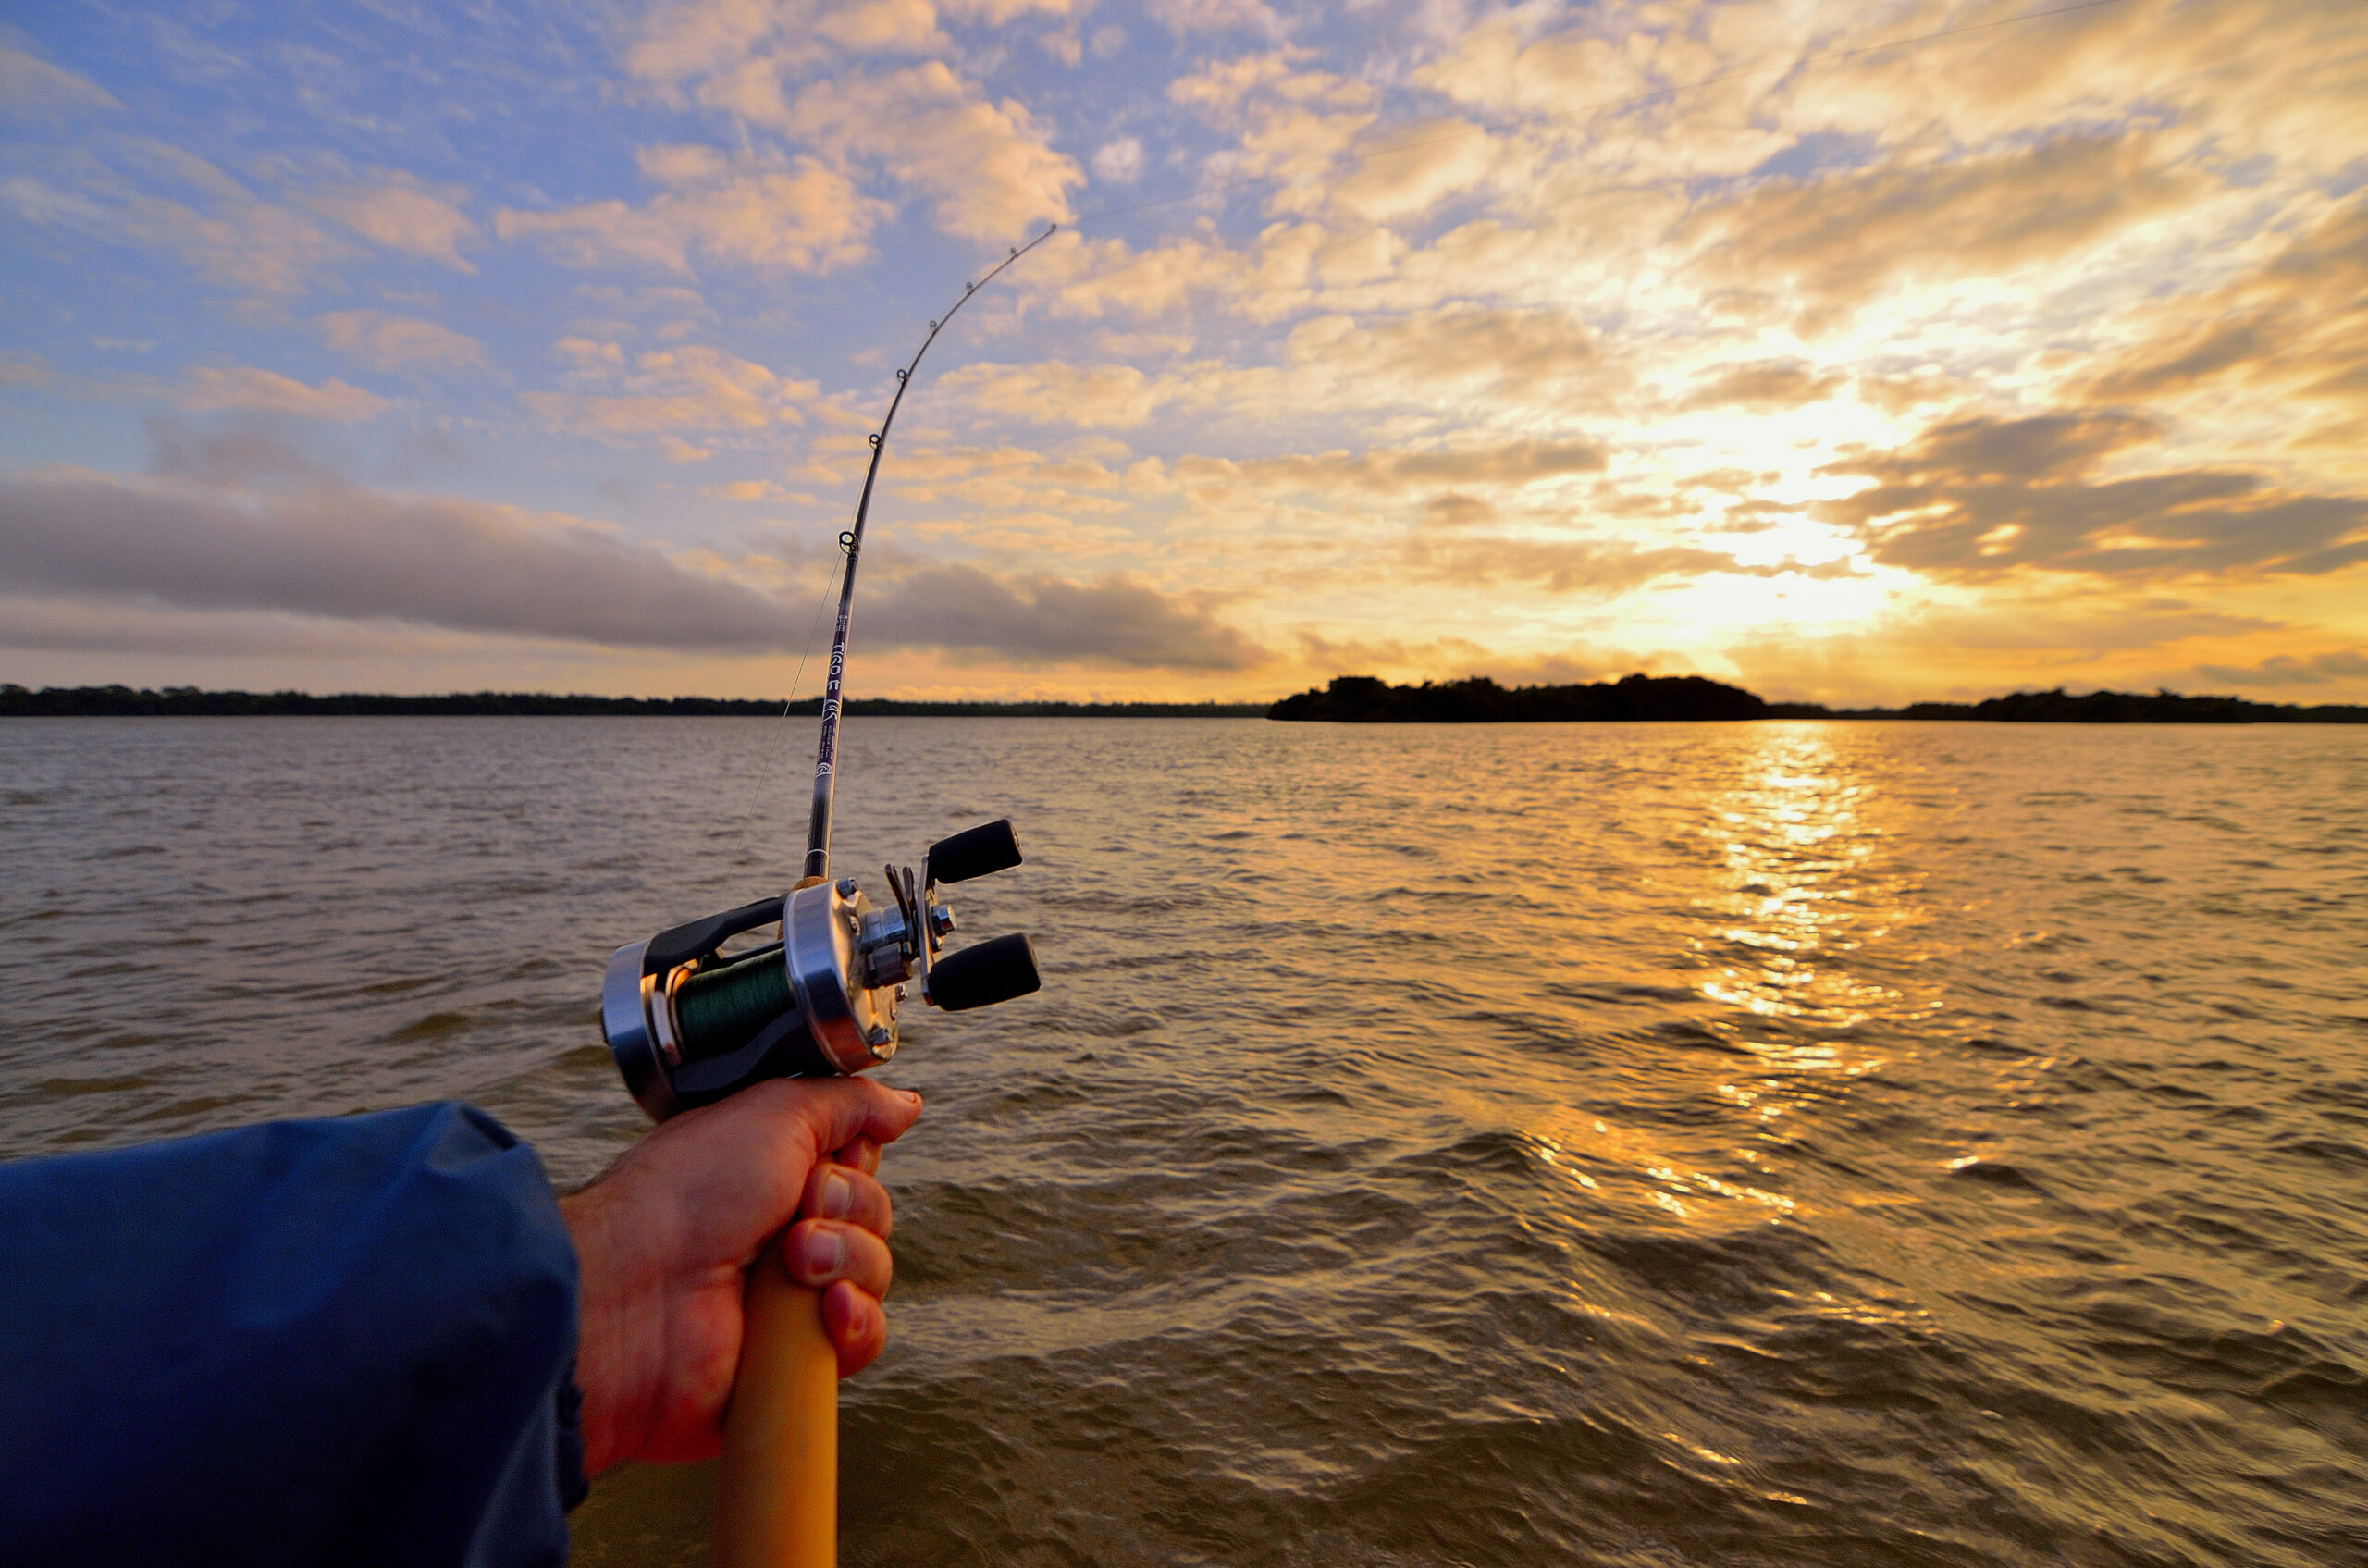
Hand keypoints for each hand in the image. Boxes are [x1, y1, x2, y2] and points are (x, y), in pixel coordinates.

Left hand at [558, 1076, 922, 1474]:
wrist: (637, 1290)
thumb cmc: (685, 1194)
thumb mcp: (773, 1113)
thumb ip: (847, 1102)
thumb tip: (905, 1106)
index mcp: (770, 1177)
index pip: (855, 1164)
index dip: (852, 1162)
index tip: (824, 1161)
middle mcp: (780, 1234)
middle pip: (874, 1214)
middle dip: (849, 1207)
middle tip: (796, 1213)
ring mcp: (787, 1301)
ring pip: (874, 1272)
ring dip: (846, 1259)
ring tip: (792, 1264)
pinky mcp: (793, 1361)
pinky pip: (865, 1338)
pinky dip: (855, 1321)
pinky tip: (825, 1311)